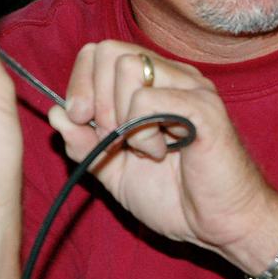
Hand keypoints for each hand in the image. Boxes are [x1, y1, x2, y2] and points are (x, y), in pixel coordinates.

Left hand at [48, 40, 277, 269]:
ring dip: (121, 118)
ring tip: (146, 149)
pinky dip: (142, 133)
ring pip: (127, 69)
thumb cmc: (177, 198)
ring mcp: (190, 87)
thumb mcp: (114, 171)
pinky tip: (162, 153)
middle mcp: (171, 76)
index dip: (79, 84)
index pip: (99, 52)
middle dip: (93, 99)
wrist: (221, 226)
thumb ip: (84, 142)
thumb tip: (56, 113)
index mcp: (151, 84)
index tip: (80, 122)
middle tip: (113, 138)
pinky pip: (147, 100)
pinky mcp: (204, 107)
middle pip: (108, 52)